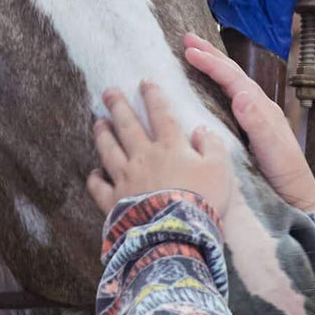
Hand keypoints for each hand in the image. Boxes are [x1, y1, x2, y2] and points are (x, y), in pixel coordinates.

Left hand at [87, 81, 231, 218]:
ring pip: (109, 150)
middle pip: (127, 126)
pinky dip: (94, 178)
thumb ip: (212, 146)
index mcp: (170, 147)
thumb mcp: (220, 169)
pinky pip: (98, 187)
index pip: (160, 114)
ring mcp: (125, 178)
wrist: (177, 232)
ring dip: (102, 134)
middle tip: (108, 91)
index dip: (153, 96)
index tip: (145, 82)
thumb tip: (200, 129)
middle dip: (117, 105)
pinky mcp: (114, 201)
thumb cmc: (203, 200)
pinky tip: (93, 173)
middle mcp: (143, 157)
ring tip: (98, 122)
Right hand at [183, 32, 314, 213]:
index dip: (213, 64)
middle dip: (211, 55)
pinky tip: (205, 86)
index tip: (189, 51)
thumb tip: (241, 95)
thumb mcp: (274, 152)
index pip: (235, 80)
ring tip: (193, 52)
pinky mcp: (248, 130)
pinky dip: (216, 85)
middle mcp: (259, 109)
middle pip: (234, 75)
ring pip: (232, 84)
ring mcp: (254, 118)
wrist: (297, 198)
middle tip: (187, 38)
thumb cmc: (287, 177)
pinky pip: (229, 99)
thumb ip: (259, 125)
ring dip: (213, 66)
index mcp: (263, 110)